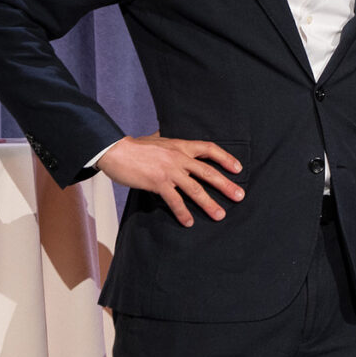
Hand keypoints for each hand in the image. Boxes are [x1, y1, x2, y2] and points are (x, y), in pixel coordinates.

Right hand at [96, 133, 244, 226]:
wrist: (115, 151)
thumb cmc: (135, 146)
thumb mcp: (158, 139)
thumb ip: (168, 141)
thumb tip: (168, 135)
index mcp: (181, 145)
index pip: (209, 149)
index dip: (225, 158)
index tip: (238, 168)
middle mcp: (179, 157)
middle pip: (208, 172)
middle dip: (226, 185)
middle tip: (240, 196)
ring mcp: (169, 171)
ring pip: (195, 189)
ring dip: (209, 203)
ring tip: (220, 215)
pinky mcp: (158, 183)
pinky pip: (174, 200)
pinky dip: (183, 212)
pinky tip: (189, 222)